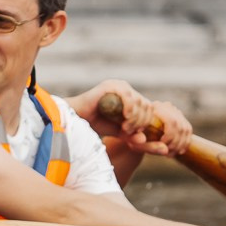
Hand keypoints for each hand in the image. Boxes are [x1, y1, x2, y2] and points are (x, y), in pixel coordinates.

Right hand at [73, 81, 187, 154]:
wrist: (75, 119)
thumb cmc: (96, 125)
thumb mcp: (119, 133)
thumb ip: (132, 136)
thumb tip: (144, 140)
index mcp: (130, 98)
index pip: (150, 109)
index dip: (146, 123)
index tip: (135, 135)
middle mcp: (127, 89)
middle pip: (148, 105)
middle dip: (142, 122)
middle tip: (129, 132)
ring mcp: (120, 86)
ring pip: (141, 102)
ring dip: (136, 119)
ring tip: (125, 129)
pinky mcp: (112, 86)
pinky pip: (130, 98)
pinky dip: (131, 112)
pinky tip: (124, 121)